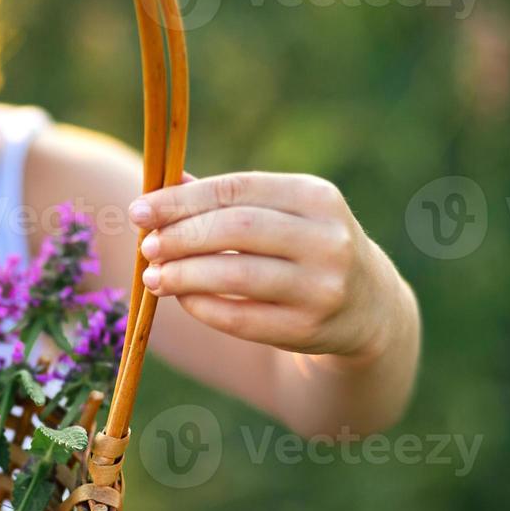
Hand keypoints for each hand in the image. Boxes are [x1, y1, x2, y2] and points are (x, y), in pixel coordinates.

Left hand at [130, 171, 405, 361]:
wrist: (369, 308)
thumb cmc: (307, 249)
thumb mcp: (285, 215)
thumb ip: (228, 200)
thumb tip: (162, 182)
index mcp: (316, 196)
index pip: (237, 190)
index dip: (182, 200)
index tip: (140, 210)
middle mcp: (326, 238)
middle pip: (235, 230)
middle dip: (181, 236)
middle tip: (147, 245)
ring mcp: (320, 286)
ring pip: (236, 275)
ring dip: (184, 274)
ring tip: (153, 275)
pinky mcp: (307, 328)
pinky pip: (240, 318)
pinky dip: (202, 306)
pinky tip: (181, 298)